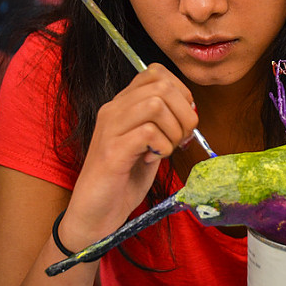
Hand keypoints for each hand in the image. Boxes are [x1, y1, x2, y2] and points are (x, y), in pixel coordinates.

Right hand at [58, 64, 197, 250]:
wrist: (95, 213)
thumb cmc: (123, 179)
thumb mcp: (148, 144)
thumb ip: (163, 124)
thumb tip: (190, 113)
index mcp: (122, 105)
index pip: (155, 72)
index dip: (181, 92)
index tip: (183, 119)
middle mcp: (113, 110)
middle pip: (161, 85)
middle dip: (184, 112)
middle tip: (181, 138)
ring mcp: (110, 129)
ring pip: (155, 104)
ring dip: (173, 129)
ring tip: (167, 149)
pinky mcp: (112, 152)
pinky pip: (148, 132)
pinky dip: (162, 146)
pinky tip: (153, 159)